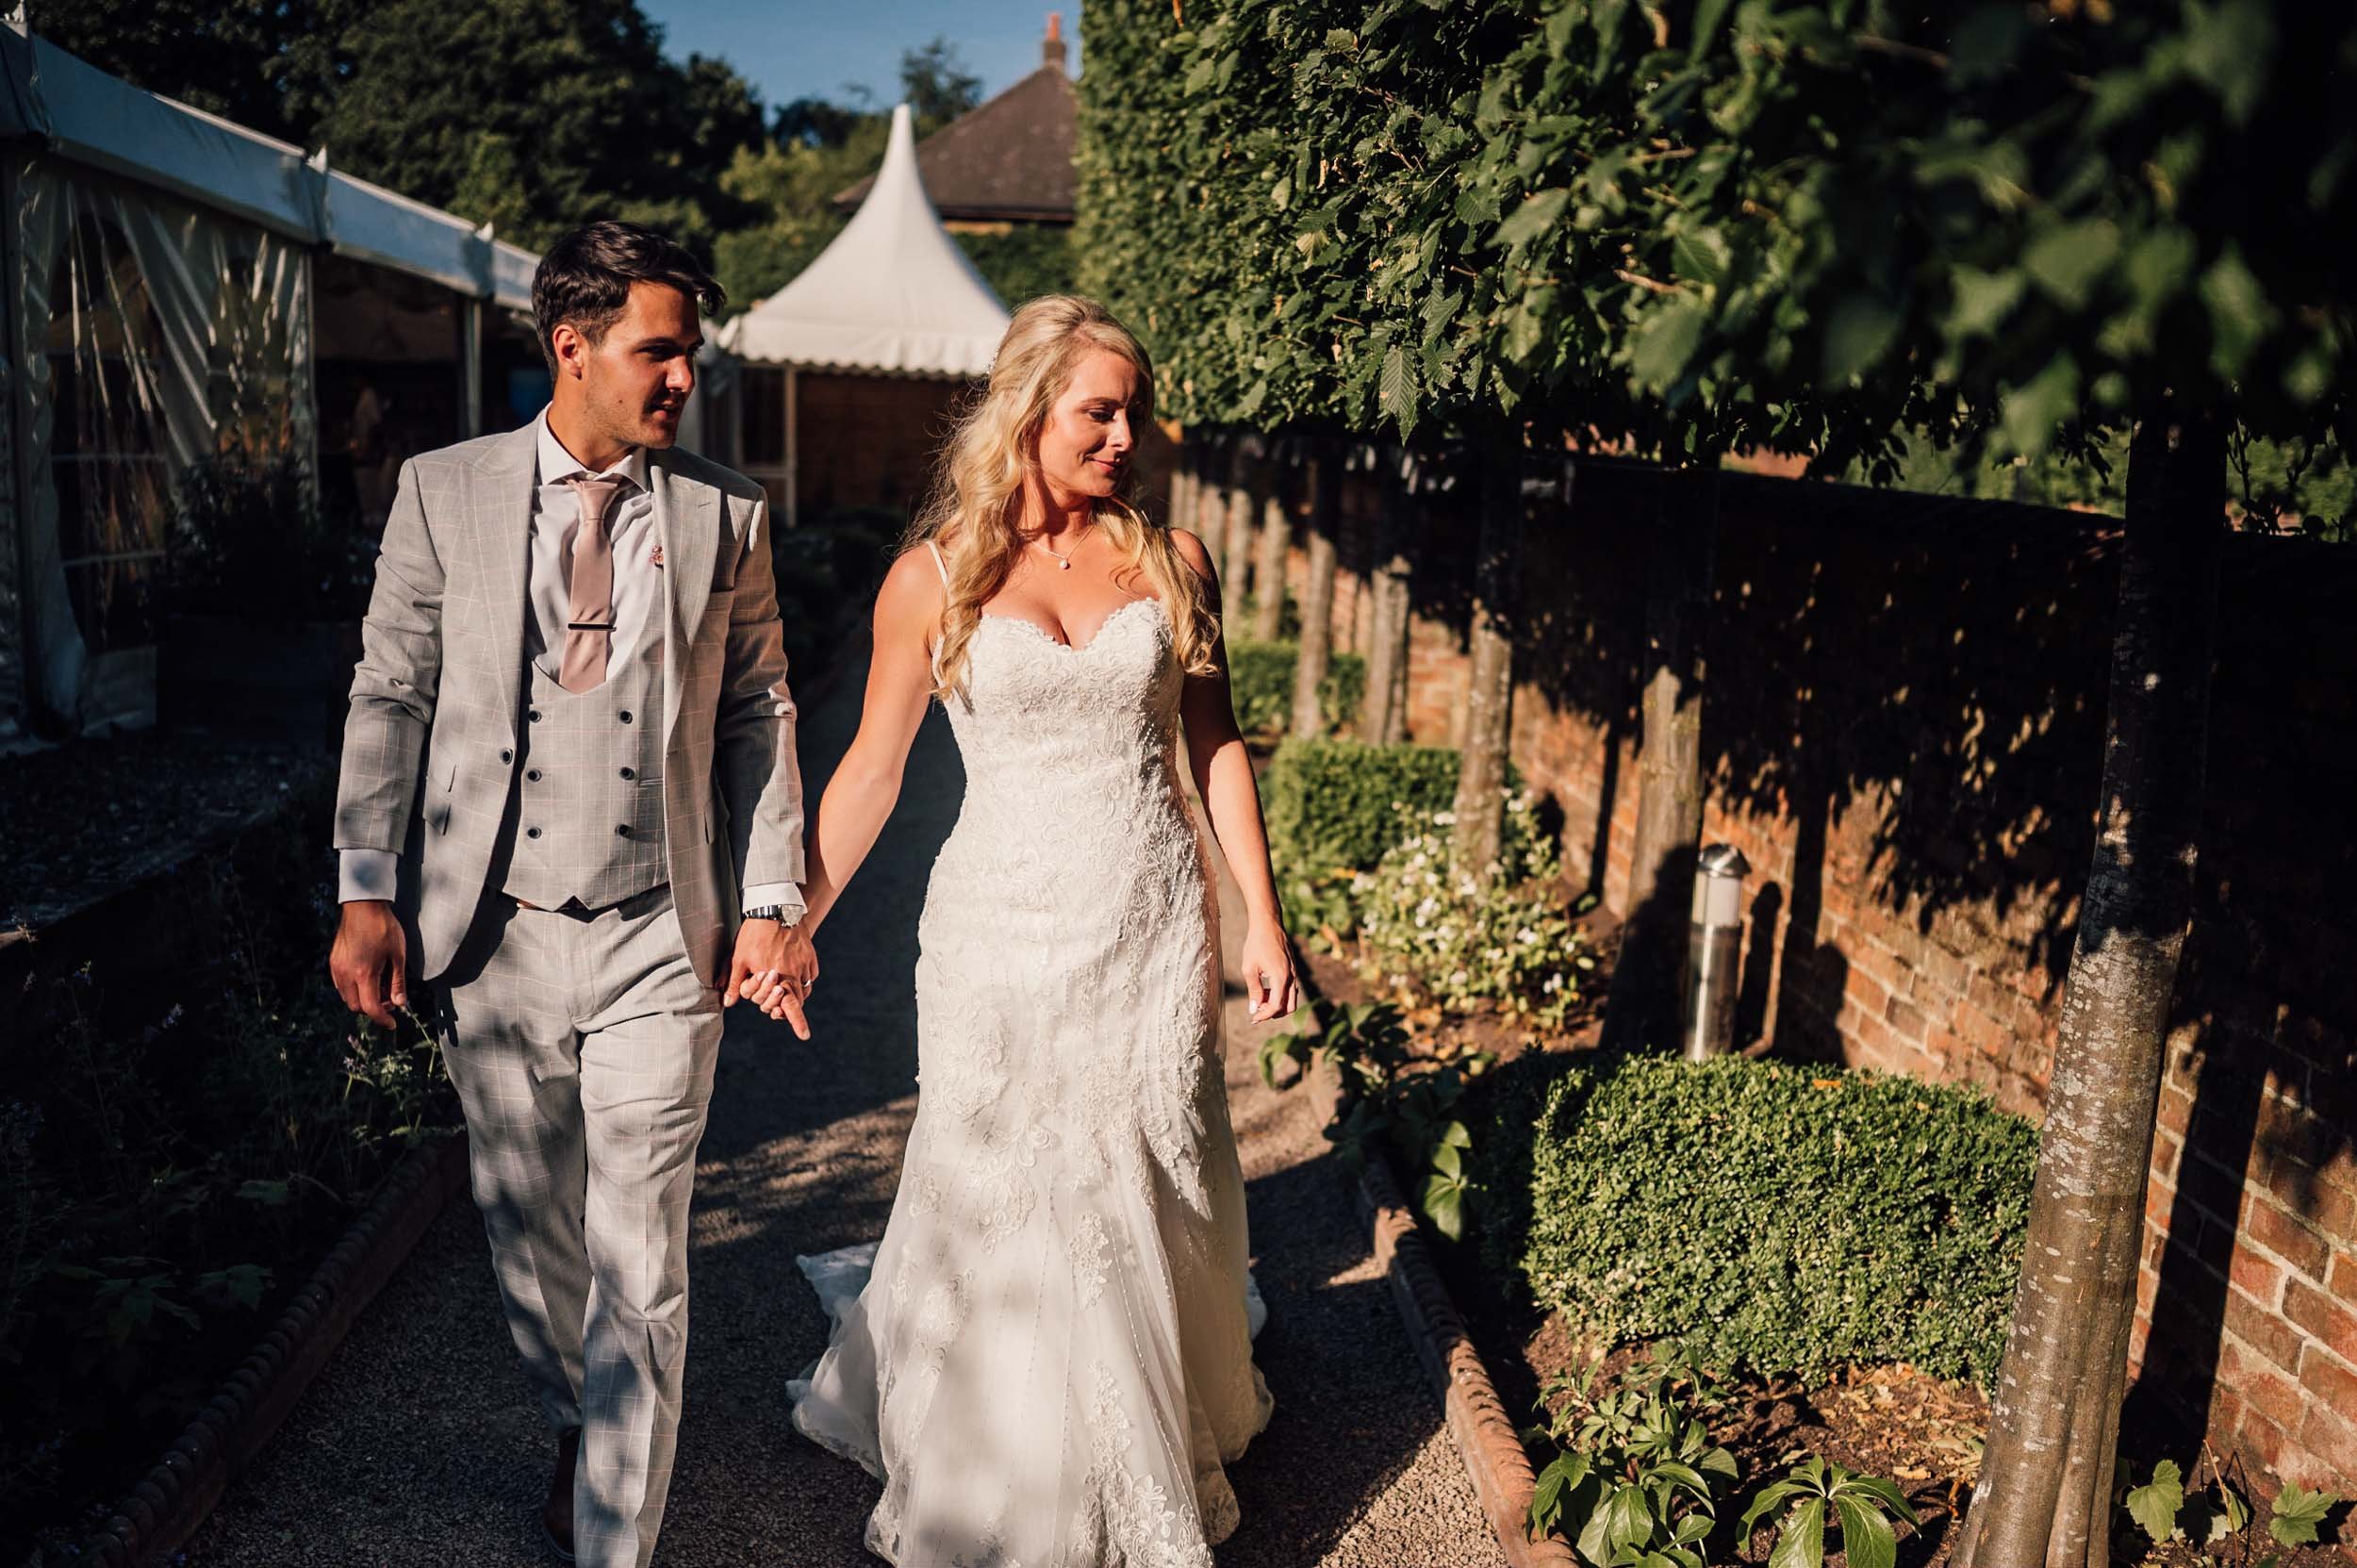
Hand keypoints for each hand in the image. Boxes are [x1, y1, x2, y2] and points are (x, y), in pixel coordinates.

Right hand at [330, 900, 408, 1029]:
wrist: (363, 906)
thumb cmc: (384, 928)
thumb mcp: (398, 955)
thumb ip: (398, 982)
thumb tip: (400, 1003)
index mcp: (364, 973)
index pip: (371, 1008)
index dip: (383, 1019)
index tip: (392, 1024)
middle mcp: (346, 974)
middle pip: (356, 1006)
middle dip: (373, 1008)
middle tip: (390, 999)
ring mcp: (337, 968)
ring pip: (347, 997)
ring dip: (362, 999)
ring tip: (380, 986)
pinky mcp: (333, 961)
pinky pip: (341, 985)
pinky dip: (354, 989)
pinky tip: (367, 977)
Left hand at [726, 918, 816, 1039]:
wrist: (775, 907)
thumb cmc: (754, 934)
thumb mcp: (739, 959)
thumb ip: (736, 983)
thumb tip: (728, 1003)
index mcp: (778, 978)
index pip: (790, 1007)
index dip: (798, 1023)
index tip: (804, 1036)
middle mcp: (795, 973)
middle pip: (798, 1001)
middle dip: (793, 1011)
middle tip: (787, 1019)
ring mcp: (805, 964)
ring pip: (805, 988)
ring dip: (797, 996)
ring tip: (787, 997)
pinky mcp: (809, 955)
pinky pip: (810, 974)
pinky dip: (804, 980)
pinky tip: (795, 977)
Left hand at [1239, 924, 1300, 1023]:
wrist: (1268, 923)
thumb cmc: (1256, 944)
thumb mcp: (1250, 968)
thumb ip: (1254, 990)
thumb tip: (1254, 1009)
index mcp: (1281, 977)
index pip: (1276, 1006)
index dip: (1265, 1015)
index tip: (1253, 1017)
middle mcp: (1291, 976)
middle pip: (1289, 1007)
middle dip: (1274, 1013)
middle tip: (1258, 1010)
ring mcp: (1294, 972)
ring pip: (1291, 998)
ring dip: (1277, 1003)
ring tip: (1260, 996)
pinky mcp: (1293, 968)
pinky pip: (1290, 988)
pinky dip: (1280, 993)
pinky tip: (1266, 987)